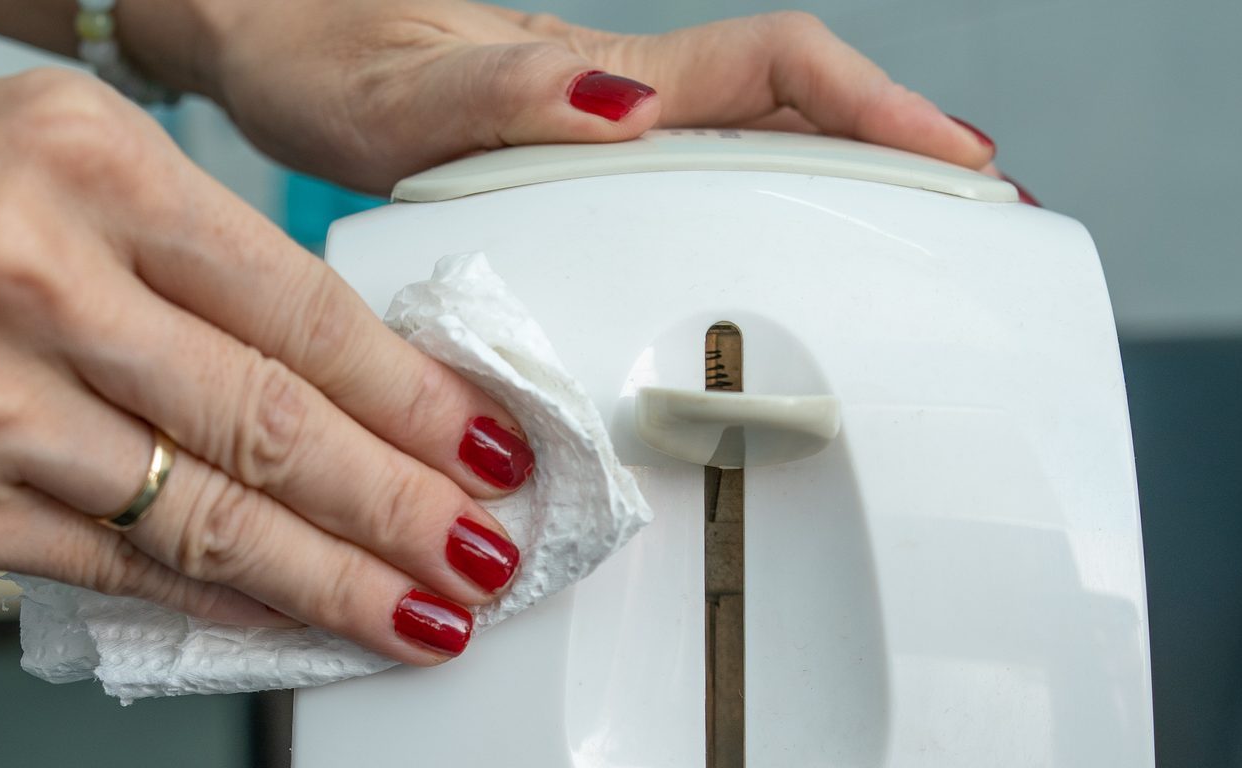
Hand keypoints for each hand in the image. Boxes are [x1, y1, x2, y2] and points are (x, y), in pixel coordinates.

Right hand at [0, 71, 534, 662]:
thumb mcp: (27, 149)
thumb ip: (176, 241)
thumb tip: (332, 360)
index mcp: (78, 165)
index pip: (297, 302)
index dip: (412, 393)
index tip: (490, 444)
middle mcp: (33, 281)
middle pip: (272, 423)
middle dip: (406, 507)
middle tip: (489, 555)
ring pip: (207, 519)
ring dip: (338, 583)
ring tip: (426, 616)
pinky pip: (116, 577)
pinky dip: (220, 607)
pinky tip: (292, 627)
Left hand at [189, 3, 995, 193]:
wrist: (262, 42)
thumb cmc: (318, 58)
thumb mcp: (394, 96)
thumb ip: (497, 100)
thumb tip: (619, 108)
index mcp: (597, 81)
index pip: (775, 75)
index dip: (877, 112)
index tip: (958, 162)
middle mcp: (617, 101)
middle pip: (796, 112)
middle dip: (900, 153)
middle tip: (979, 217)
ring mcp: (602, 130)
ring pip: (757, 145)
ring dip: (849, 183)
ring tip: (919, 244)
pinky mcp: (574, 159)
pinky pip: (701, 178)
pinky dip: (768, 206)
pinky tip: (780, 252)